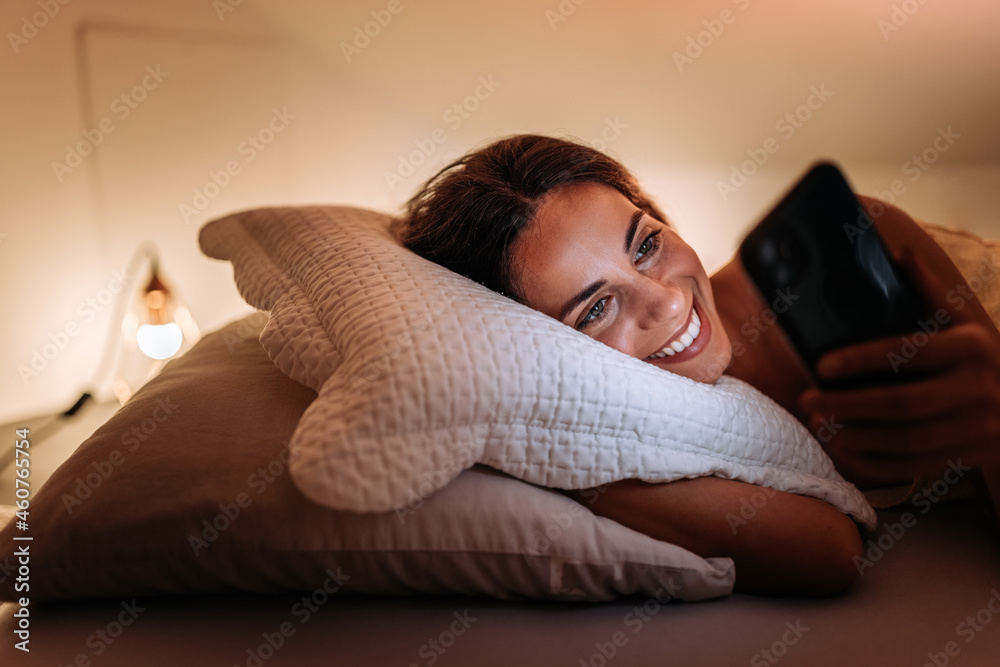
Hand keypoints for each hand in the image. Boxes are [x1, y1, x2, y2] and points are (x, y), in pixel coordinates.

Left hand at [799, 248, 999, 487]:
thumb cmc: (982, 358)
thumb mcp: (965, 322)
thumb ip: (930, 293)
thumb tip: (900, 253)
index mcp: (971, 348)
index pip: (907, 353)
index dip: (861, 360)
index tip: (821, 365)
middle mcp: (977, 389)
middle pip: (901, 404)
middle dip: (847, 404)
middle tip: (807, 399)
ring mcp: (975, 428)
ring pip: (904, 440)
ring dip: (855, 435)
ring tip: (819, 424)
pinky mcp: (967, 457)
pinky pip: (913, 466)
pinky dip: (873, 461)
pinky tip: (844, 449)